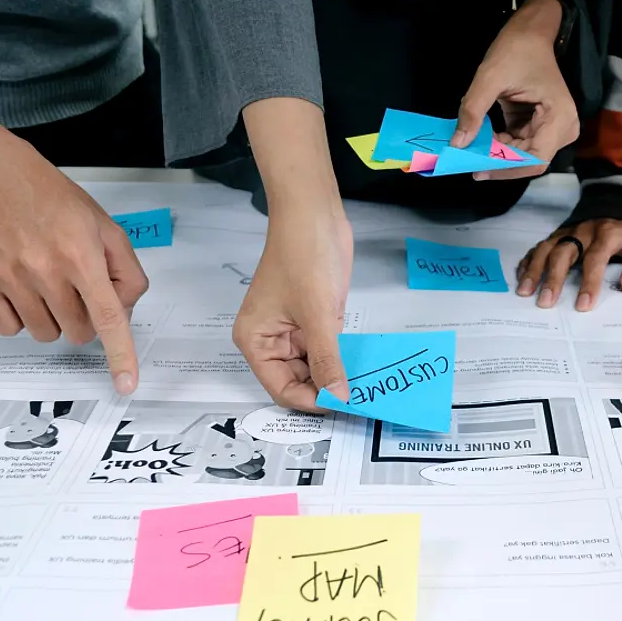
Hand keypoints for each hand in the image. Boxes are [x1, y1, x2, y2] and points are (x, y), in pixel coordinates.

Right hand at [0, 139, 146, 393]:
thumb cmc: (54, 200)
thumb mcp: (105, 226)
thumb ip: (125, 271)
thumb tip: (123, 312)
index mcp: (82, 254)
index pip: (107, 315)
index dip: (120, 354)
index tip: (126, 385)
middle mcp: (45, 269)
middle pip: (78, 332)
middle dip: (85, 319)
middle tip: (76, 290)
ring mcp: (9, 277)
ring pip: (45, 334)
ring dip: (53, 319)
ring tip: (46, 283)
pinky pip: (9, 329)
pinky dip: (20, 318)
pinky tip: (21, 288)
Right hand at [234, 205, 352, 410]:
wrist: (315, 214)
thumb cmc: (304, 256)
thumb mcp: (317, 314)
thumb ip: (327, 359)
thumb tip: (338, 397)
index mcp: (256, 341)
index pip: (281, 388)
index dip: (309, 401)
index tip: (341, 406)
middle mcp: (271, 340)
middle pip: (297, 381)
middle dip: (325, 390)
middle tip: (359, 399)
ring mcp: (294, 330)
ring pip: (315, 367)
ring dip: (336, 376)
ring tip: (365, 386)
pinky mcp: (315, 320)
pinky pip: (327, 349)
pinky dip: (342, 358)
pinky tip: (363, 367)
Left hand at [451, 0, 577, 179]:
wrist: (531, 33)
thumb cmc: (516, 49)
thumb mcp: (489, 77)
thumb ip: (473, 111)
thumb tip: (458, 143)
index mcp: (559, 118)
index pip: (535, 160)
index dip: (506, 169)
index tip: (478, 169)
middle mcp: (563, 129)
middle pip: (529, 161)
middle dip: (498, 161)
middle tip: (467, 159)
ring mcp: (553, 130)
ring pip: (522, 156)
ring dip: (497, 153)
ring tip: (472, 145)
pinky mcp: (540, 128)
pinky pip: (519, 146)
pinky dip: (499, 144)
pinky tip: (482, 137)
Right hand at [516, 219, 621, 311]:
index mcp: (607, 234)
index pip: (595, 258)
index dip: (589, 282)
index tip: (584, 305)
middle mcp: (583, 231)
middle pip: (563, 253)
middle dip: (552, 279)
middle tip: (545, 303)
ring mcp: (568, 231)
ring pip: (546, 248)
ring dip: (534, 270)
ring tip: (524, 292)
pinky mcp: (559, 233)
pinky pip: (540, 246)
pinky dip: (528, 261)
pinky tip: (521, 277)